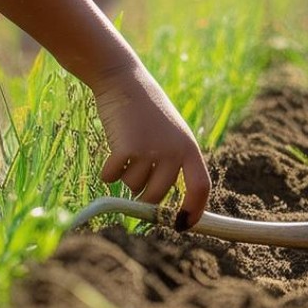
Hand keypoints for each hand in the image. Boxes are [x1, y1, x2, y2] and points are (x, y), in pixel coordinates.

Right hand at [91, 63, 211, 224]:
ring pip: (133, 187)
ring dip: (125, 176)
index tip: (181, 225)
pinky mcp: (127, 149)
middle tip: (134, 183)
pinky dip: (107, 172)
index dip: (193, 211)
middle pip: (158, 196)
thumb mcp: (171, 135)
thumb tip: (163, 206)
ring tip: (128, 151)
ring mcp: (151, 151)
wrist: (124, 81)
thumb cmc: (147, 112)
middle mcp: (174, 152)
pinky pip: (112, 178)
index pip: (200, 187)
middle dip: (143, 197)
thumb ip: (173, 163)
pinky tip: (111, 154)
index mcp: (190, 149)